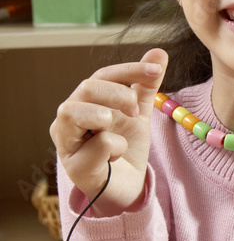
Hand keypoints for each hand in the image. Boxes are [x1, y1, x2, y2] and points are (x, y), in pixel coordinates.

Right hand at [50, 49, 168, 216]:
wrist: (127, 187)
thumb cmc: (125, 148)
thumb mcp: (139, 114)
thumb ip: (145, 85)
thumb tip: (159, 52)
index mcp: (86, 102)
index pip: (102, 76)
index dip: (129, 69)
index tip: (156, 70)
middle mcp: (70, 118)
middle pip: (85, 88)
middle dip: (117, 92)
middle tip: (136, 108)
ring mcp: (67, 142)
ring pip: (72, 112)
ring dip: (103, 114)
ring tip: (120, 125)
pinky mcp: (75, 167)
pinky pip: (92, 147)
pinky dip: (112, 146)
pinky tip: (118, 154)